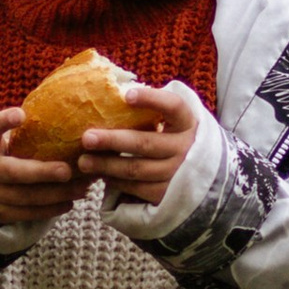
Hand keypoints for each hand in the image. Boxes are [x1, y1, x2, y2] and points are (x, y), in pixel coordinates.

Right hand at [0, 108, 80, 225]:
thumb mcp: (0, 142)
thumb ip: (22, 132)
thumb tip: (64, 108)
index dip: (2, 122)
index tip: (21, 114)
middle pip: (12, 172)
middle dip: (41, 172)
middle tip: (67, 170)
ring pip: (25, 197)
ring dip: (56, 193)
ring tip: (82, 187)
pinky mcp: (0, 214)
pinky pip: (28, 214)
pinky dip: (51, 209)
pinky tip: (70, 201)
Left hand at [76, 81, 197, 206]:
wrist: (203, 177)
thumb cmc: (176, 140)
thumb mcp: (174, 123)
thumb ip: (153, 111)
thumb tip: (115, 94)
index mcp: (187, 123)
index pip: (172, 106)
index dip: (151, 99)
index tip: (127, 96)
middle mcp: (184, 148)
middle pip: (144, 143)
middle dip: (112, 140)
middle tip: (87, 138)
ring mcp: (176, 173)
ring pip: (135, 169)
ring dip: (106, 165)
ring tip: (84, 161)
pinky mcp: (167, 195)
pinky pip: (136, 188)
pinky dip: (115, 182)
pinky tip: (101, 175)